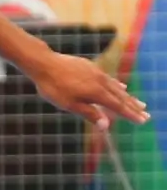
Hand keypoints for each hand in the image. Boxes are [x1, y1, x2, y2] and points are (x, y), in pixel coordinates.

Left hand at [28, 52, 147, 129]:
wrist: (44, 63)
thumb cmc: (54, 87)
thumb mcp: (69, 104)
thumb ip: (89, 114)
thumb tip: (105, 126)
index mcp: (97, 93)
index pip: (118, 106)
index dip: (130, 114)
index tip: (143, 120)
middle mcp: (101, 82)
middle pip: (120, 97)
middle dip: (133, 107)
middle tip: (146, 114)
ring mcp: (96, 73)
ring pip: (116, 87)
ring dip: (128, 97)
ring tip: (138, 103)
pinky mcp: (90, 67)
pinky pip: (108, 79)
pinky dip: (117, 86)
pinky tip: (120, 87)